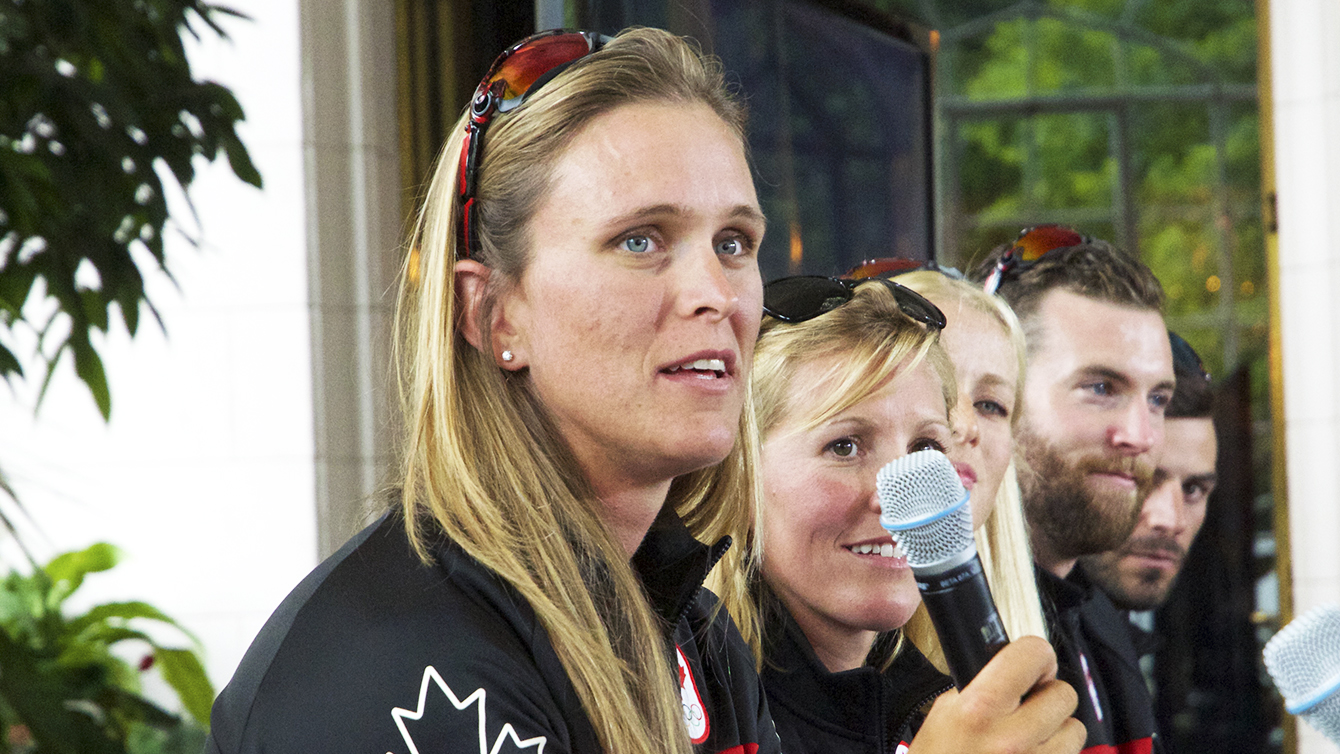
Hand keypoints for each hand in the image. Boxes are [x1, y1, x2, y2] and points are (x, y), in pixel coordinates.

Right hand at [909, 636, 1084, 753]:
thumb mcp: (942, 717)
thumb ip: (981, 689)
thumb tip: (1014, 673)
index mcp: (980, 710)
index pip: (1032, 655)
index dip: (1034, 655)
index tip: (1031, 663)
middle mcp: (1013, 739)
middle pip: (1064, 694)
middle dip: (1047, 697)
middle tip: (1026, 707)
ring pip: (1075, 731)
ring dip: (1056, 732)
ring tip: (1027, 742)